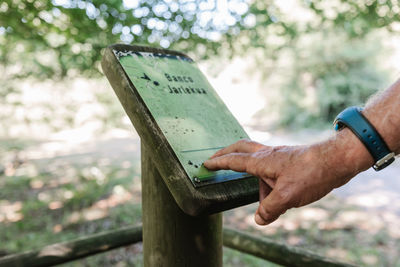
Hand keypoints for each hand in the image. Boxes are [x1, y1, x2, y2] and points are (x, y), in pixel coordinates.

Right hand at [204, 132, 371, 224]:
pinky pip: (270, 167)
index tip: (206, 163)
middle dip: (226, 152)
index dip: (218, 162)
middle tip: (216, 157)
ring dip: (253, 176)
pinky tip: (278, 194)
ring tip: (266, 202)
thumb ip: (269, 209)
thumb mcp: (287, 196)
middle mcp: (267, 155)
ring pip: (257, 160)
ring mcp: (278, 156)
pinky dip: (265, 178)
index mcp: (262, 161)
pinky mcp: (289, 160)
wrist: (336, 160)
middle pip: (240, 148)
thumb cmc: (311, 173)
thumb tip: (259, 219)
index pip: (234, 160)